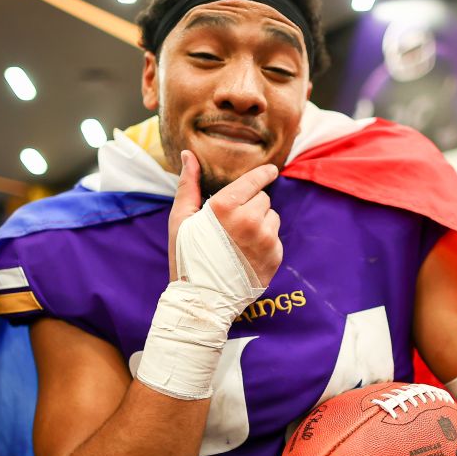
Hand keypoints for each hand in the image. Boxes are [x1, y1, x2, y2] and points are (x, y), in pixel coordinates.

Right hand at [167, 150, 281, 284]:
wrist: (202, 301)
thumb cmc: (186, 258)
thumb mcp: (180, 220)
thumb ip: (188, 184)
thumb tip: (189, 154)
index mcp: (225, 207)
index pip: (255, 180)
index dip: (264, 173)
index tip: (271, 170)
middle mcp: (249, 220)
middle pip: (263, 199)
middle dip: (251, 206)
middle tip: (233, 224)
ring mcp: (265, 239)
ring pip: (272, 217)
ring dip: (261, 223)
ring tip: (240, 240)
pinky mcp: (275, 256)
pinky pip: (276, 238)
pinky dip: (266, 242)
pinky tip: (247, 254)